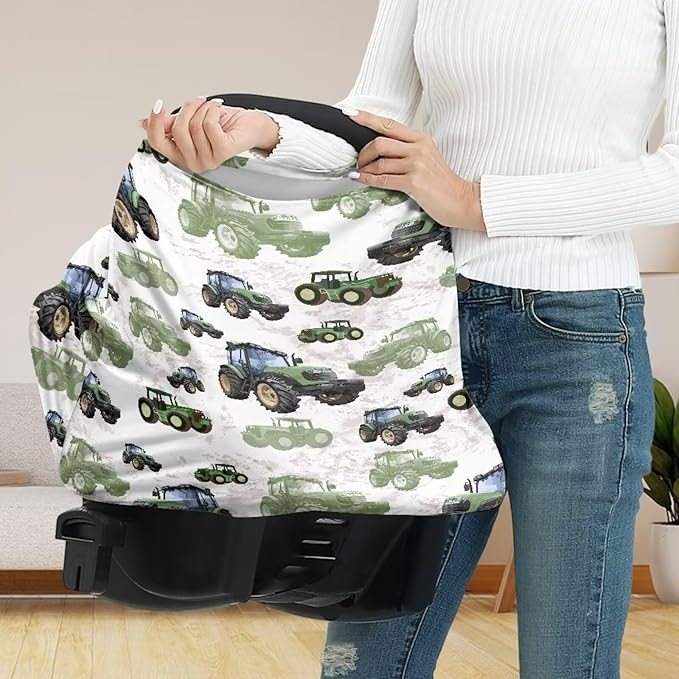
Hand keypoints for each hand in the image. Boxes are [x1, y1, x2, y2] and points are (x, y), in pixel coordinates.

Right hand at [139, 97, 280, 172]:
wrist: (250, 126)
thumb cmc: (223, 124)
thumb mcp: (190, 121)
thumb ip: (169, 124)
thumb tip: (143, 122)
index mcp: (181, 155)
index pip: (157, 142)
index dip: (154, 122)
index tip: (158, 104)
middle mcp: (193, 162)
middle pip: (177, 128)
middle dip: (188, 107)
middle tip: (200, 101)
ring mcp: (208, 160)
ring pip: (194, 124)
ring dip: (204, 107)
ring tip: (213, 107)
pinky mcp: (223, 153)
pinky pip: (209, 124)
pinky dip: (213, 110)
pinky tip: (219, 110)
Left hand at [344, 109, 485, 231]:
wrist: (460, 200)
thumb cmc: (442, 183)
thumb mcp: (426, 158)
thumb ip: (406, 151)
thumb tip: (380, 150)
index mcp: (421, 139)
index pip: (389, 124)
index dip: (367, 118)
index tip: (351, 115)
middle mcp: (419, 148)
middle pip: (380, 142)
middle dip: (363, 153)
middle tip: (359, 161)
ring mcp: (417, 165)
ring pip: (380, 162)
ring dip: (365, 169)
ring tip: (362, 173)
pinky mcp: (414, 182)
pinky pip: (383, 179)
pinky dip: (368, 179)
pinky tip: (362, 179)